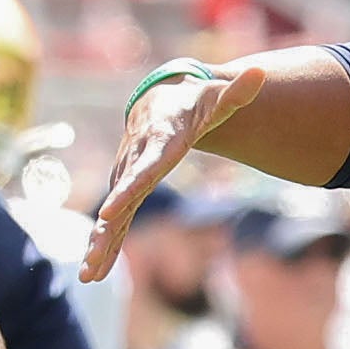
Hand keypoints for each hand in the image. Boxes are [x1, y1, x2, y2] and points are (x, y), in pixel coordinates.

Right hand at [77, 64, 266, 282]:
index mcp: (159, 142)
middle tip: (94, 249)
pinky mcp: (124, 190)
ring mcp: (126, 177)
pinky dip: (104, 246)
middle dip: (106, 225)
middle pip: (120, 198)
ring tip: (89, 274)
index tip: (109, 211)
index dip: (128, 190)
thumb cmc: (196, 103)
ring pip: (112, 215)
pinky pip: (114, 221)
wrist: (160, 101)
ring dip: (100, 245)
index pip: (144, 170)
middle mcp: (136, 161)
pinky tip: (94, 273)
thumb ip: (239, 91)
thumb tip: (261, 74)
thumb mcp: (219, 98)